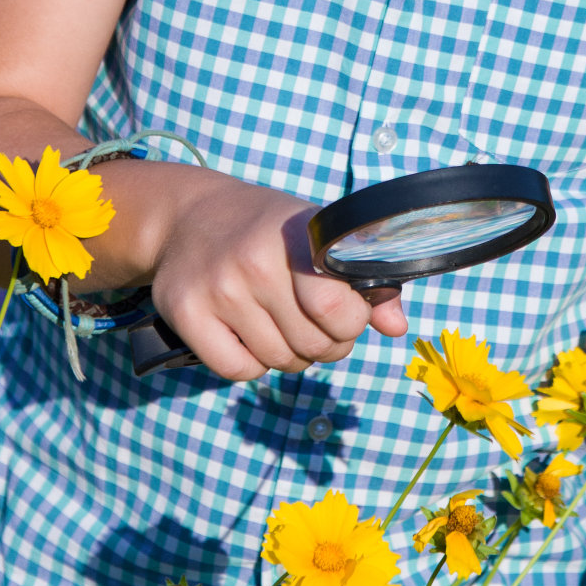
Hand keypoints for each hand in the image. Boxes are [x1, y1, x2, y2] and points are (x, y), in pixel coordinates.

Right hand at [149, 174, 407, 379]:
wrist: (190, 215)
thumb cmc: (267, 230)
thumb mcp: (316, 236)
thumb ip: (361, 279)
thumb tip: (398, 327)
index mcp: (298, 234)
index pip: (338, 308)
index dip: (350, 321)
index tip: (342, 310)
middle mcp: (256, 260)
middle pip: (312, 343)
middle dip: (323, 343)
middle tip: (309, 320)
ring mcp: (219, 288)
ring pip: (278, 361)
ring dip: (287, 354)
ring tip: (278, 321)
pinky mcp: (186, 313)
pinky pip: (239, 370)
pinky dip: (251, 364)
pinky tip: (246, 333)